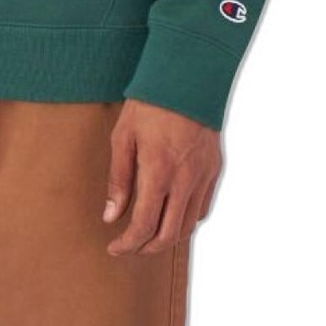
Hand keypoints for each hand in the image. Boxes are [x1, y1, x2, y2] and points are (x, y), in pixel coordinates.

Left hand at [103, 98, 221, 255]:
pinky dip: (187, 218)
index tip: (115, 247)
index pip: (145, 225)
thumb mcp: (123, 137)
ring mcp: (203, 176)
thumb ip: (118, 179)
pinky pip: (203, 206)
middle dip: (147, 248)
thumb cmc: (149, 104)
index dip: (128, 243)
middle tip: (131, 247)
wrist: (186, 77)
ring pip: (189, 225)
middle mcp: (185, 180)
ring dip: (168, 236)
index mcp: (158, 171)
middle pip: (169, 234)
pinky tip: (173, 212)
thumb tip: (111, 216)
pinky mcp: (214, 169)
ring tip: (150, 233)